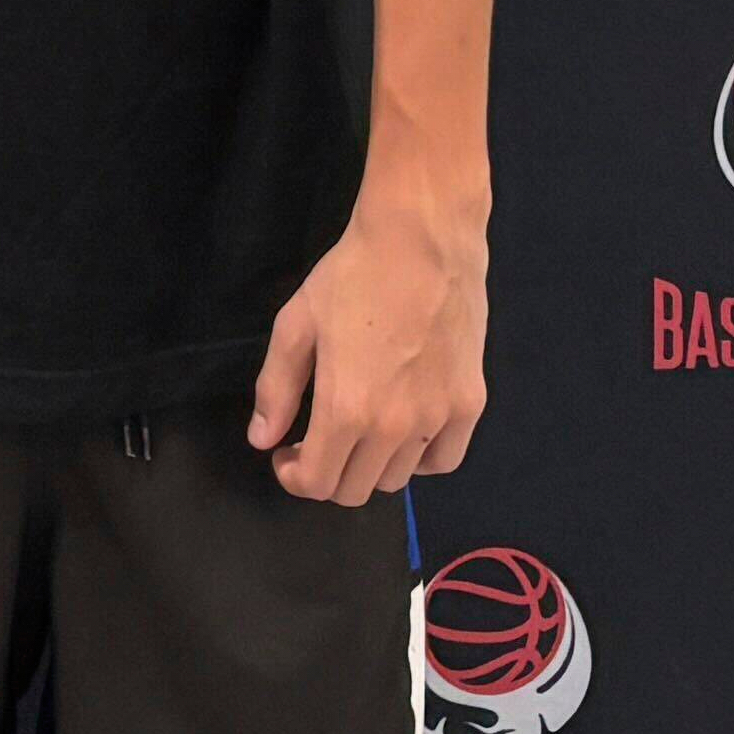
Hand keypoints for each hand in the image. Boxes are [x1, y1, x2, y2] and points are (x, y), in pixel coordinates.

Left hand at [247, 175, 488, 504]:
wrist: (421, 243)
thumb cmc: (351, 278)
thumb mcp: (295, 327)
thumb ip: (275, 389)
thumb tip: (262, 440)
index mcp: (346, 409)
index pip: (318, 483)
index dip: (294, 476)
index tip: (287, 453)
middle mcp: (396, 426)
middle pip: (356, 490)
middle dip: (326, 474)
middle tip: (315, 441)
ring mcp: (438, 418)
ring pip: (398, 480)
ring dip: (369, 466)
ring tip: (358, 430)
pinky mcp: (471, 405)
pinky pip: (443, 461)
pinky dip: (419, 459)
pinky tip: (402, 432)